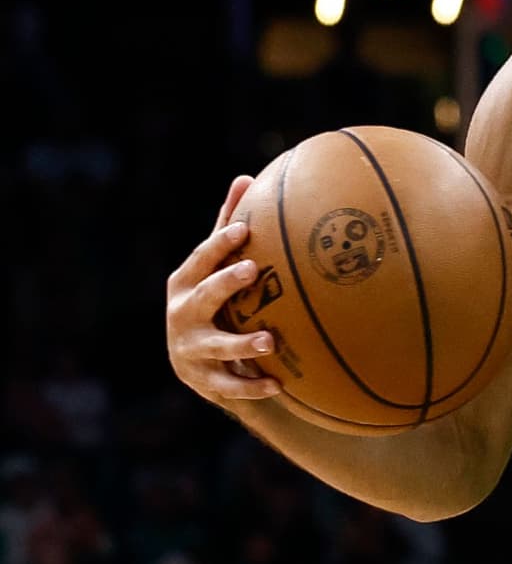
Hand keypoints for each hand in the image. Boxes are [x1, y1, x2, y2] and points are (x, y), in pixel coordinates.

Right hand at [164, 176, 281, 402]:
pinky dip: (253, 386)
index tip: (245, 229)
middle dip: (225, 283)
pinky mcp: (203, 379)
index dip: (220, 243)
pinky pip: (229, 385)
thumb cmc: (211, 298)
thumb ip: (227, 226)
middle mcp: (182, 313)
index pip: (202, 258)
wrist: (194, 361)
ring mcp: (190, 347)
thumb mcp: (213, 266)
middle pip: (203, 296)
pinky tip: (278, 385)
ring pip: (216, 345)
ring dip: (242, 343)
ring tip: (271, 340)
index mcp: (185, 281)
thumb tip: (245, 178)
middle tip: (251, 271)